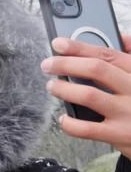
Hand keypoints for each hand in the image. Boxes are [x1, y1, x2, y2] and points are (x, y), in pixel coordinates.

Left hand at [40, 34, 130, 157]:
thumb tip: (122, 37)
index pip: (107, 54)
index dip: (79, 47)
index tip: (58, 44)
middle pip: (96, 69)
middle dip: (66, 64)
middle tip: (48, 65)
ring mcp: (127, 113)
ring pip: (89, 95)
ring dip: (64, 89)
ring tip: (52, 87)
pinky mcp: (120, 134)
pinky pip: (88, 129)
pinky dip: (70, 123)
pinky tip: (64, 119)